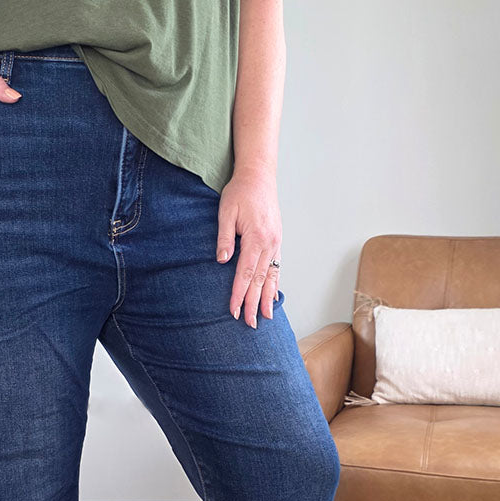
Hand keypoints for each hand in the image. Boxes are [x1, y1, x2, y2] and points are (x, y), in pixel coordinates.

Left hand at [215, 164, 281, 327]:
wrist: (259, 176)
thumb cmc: (240, 192)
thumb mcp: (226, 211)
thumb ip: (224, 237)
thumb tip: (222, 260)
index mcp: (256, 238)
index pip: (246, 273)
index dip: (239, 294)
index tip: (234, 310)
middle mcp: (270, 243)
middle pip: (260, 280)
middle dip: (254, 303)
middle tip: (250, 324)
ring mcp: (276, 243)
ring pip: (271, 276)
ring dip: (267, 298)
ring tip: (266, 318)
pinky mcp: (276, 241)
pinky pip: (277, 267)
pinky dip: (275, 284)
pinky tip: (273, 296)